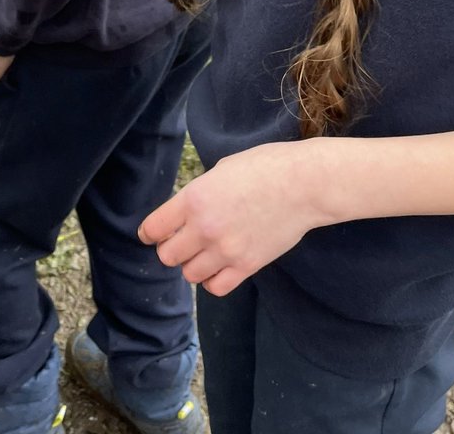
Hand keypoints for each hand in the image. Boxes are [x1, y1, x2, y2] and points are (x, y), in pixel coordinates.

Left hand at [138, 143, 320, 296]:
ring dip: (192, 264)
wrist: (303, 184)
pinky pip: (216, 287)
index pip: (154, 228)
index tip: (153, 234)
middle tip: (183, 240)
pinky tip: (220, 266)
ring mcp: (226, 250)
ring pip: (189, 274)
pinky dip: (213, 280)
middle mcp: (204, 228)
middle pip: (168, 256)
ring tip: (205, 252)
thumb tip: (188, 210)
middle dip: (171, 248)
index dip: (150, 232)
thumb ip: (199, 194)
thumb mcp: (221, 170)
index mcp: (194, 199)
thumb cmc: (265, 166)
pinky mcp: (247, 266)